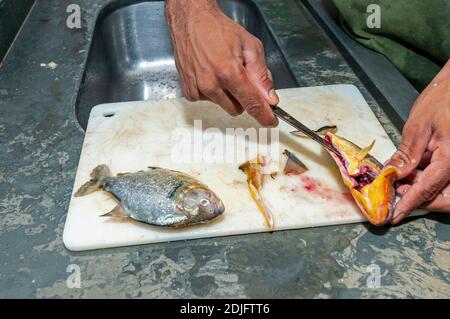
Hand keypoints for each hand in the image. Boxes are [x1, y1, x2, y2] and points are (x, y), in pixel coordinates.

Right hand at [165, 0, 278, 125]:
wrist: (190, 22)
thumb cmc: (218, 30)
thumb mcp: (250, 46)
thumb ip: (261, 75)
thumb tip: (269, 99)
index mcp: (228, 72)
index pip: (251, 103)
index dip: (263, 116)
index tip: (270, 121)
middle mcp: (211, 84)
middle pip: (237, 109)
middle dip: (244, 98)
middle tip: (242, 77)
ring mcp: (198, 89)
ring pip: (224, 105)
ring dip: (228, 94)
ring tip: (223, 71)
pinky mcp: (189, 92)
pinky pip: (209, 101)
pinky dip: (214, 92)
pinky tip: (211, 74)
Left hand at [384, 60, 449, 223]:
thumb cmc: (444, 98)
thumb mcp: (419, 126)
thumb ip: (407, 155)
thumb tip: (393, 176)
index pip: (428, 188)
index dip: (409, 204)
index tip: (394, 215)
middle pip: (445, 198)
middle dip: (420, 199)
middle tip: (398, 191)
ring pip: (447, 190)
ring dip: (426, 190)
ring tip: (404, 179)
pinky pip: (448, 178)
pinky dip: (431, 180)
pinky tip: (416, 170)